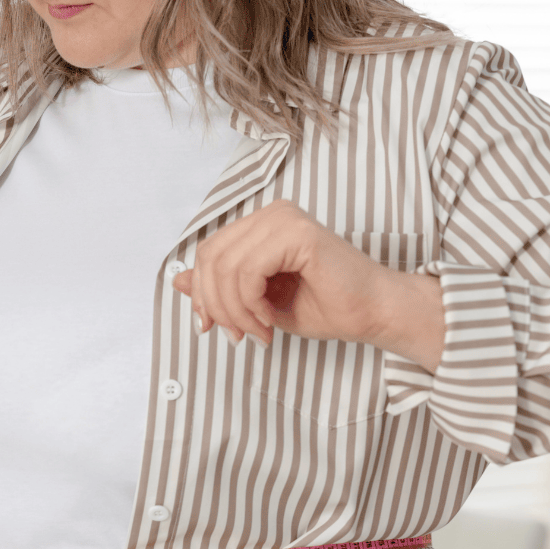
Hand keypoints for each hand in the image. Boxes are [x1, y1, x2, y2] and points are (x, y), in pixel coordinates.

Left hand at [170, 200, 446, 370]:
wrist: (372, 313)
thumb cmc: (325, 306)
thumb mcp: (256, 301)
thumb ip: (219, 286)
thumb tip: (178, 280)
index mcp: (261, 225)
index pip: (208, 253)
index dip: (201, 294)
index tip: (212, 327)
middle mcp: (272, 214)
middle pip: (210, 258)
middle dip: (216, 306)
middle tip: (238, 334)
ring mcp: (285, 219)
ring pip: (226, 267)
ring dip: (235, 310)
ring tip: (258, 330)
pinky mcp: (298, 233)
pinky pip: (248, 271)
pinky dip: (250, 304)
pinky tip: (268, 320)